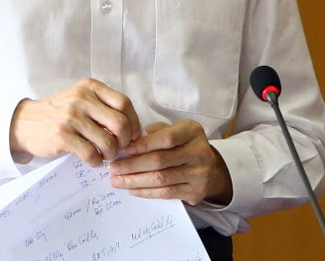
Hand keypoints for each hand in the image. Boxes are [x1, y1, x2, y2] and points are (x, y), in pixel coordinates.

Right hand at [9, 79, 140, 166]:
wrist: (25, 122)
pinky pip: (91, 154)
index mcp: (91, 87)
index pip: (124, 103)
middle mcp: (82, 99)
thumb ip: (103, 105)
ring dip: (111, 154)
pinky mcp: (63, 136)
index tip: (132, 135)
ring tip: (105, 155)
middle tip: (119, 148)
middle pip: (120, 124)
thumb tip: (133, 128)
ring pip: (108, 142)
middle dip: (125, 141)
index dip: (134, 122)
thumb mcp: (80, 97)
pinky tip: (93, 160)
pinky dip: (96, 161)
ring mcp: (72, 117)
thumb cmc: (59, 112)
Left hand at [107, 120, 232, 205]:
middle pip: (160, 160)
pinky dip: (147, 192)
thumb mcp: (176, 130)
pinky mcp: (195, 192)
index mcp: (192, 131)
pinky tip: (132, 189)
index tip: (123, 149)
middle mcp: (199, 152)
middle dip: (132, 166)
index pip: (165, 138)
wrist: (212, 168)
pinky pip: (166, 193)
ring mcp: (199, 174)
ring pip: (161, 179)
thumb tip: (130, 142)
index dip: (142, 145)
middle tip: (113, 168)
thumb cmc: (185, 145)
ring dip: (135, 181)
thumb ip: (156, 132)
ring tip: (117, 181)